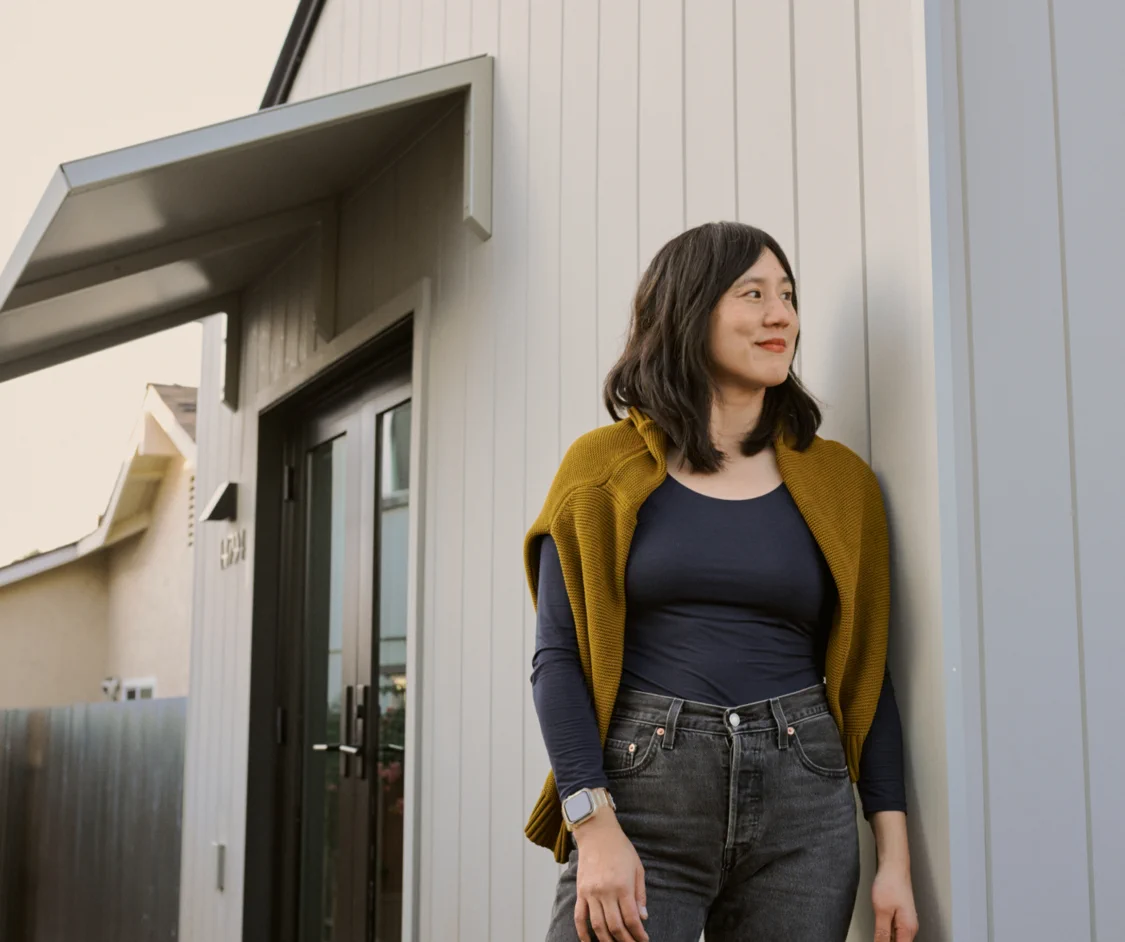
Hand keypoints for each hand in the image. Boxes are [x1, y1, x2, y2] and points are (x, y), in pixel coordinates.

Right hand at [571, 810, 648, 941]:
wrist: (597, 833)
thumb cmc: (621, 848)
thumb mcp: (638, 869)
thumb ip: (640, 894)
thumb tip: (643, 917)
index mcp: (622, 886)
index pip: (631, 919)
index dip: (638, 934)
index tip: (643, 940)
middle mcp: (606, 892)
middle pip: (615, 926)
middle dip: (625, 940)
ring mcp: (591, 893)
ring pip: (598, 926)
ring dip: (607, 940)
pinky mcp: (580, 891)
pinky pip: (579, 917)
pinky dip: (583, 932)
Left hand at [871, 862, 917, 940]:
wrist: (894, 866)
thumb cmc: (890, 883)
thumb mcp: (881, 911)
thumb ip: (882, 933)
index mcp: (908, 929)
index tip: (878, 941)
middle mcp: (910, 927)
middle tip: (877, 935)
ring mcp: (906, 921)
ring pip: (897, 938)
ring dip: (886, 938)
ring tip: (877, 932)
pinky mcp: (901, 915)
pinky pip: (895, 930)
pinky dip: (887, 932)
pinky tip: (879, 929)